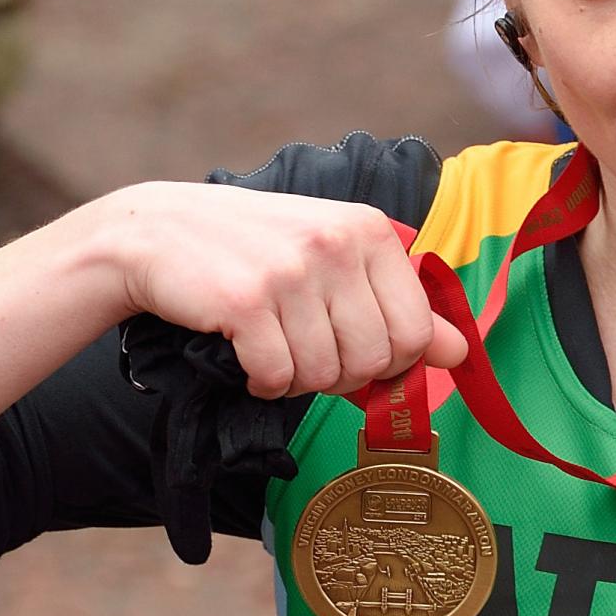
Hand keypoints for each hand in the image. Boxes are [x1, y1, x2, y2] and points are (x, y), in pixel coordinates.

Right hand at [104, 183, 469, 398]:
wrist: (157, 231)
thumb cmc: (255, 251)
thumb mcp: (334, 262)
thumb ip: (398, 305)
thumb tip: (458, 351)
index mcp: (369, 231)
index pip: (416, 332)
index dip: (386, 359)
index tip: (349, 345)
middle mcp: (335, 244)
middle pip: (374, 360)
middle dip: (340, 374)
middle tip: (304, 351)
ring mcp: (291, 270)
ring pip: (325, 375)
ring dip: (296, 380)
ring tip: (271, 347)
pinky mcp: (245, 301)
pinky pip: (278, 378)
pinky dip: (262, 383)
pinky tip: (246, 357)